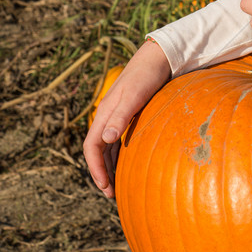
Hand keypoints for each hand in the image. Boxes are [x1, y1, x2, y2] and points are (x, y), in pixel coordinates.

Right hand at [83, 39, 171, 198]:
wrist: (160, 56)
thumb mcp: (135, 95)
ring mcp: (118, 115)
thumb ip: (121, 116)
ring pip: (107, 147)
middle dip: (101, 173)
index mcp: (105, 112)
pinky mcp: (130, 114)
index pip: (91, 146)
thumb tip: (106, 139)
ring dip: (109, 166)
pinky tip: (127, 165)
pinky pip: (119, 140)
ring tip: (117, 185)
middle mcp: (108, 115)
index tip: (105, 187)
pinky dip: (119, 155)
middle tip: (111, 195)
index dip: (95, 168)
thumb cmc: (149, 75)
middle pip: (97, 150)